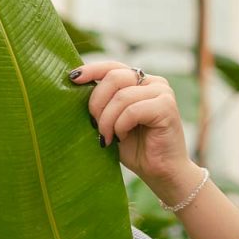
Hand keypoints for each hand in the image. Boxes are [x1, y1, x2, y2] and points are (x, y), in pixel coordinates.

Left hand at [69, 60, 190, 185]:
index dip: (91, 70)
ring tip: (107, 138)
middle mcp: (152, 82)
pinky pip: (132, 110)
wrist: (159, 171)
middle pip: (113, 77)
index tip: (72, 79)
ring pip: (121, 96)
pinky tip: (122, 137)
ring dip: (107, 120)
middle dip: (97, 103)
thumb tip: (77, 88)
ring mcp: (162, 92)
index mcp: (139, 82)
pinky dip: (121, 126)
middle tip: (94, 126)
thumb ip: (102, 105)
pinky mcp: (166, 106)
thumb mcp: (111, 123)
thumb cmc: (134, 149)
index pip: (112, 66)